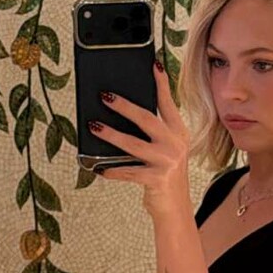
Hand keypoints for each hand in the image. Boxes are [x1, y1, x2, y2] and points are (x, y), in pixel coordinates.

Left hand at [91, 62, 190, 216]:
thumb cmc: (164, 174)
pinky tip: (98, 168)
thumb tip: (121, 112)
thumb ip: (151, 133)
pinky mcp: (156, 179)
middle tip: (105, 96)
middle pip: (147, 119)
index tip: (153, 64)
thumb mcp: (164, 150)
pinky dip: (111, 170)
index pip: (167, 103)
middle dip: (124, 106)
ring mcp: (167, 162)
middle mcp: (175, 144)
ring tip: (93, 126)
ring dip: (110, 134)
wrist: (176, 208)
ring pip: (132, 144)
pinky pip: (127, 172)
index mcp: (178, 133)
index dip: (161, 83)